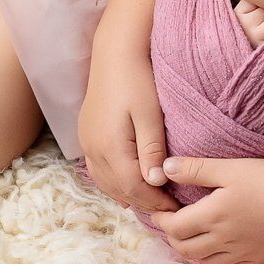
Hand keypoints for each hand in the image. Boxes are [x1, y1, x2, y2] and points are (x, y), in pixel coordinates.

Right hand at [77, 48, 180, 216]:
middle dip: (144, 203)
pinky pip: (98, 171)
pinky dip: (114, 183)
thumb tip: (156, 182)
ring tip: (152, 202)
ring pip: (106, 183)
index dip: (155, 202)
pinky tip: (127, 186)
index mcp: (109, 146)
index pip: (133, 188)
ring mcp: (86, 142)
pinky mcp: (86, 135)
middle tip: (169, 211)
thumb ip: (152, 150)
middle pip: (119, 189)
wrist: (114, 52)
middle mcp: (93, 149)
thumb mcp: (150, 114)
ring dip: (128, 195)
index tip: (176, 209)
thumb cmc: (137, 79)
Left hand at [146, 155, 263, 263]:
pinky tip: (220, 250)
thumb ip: (196, 169)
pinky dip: (217, 260)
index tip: (158, 212)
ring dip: (192, 250)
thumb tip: (164, 169)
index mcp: (212, 217)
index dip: (162, 221)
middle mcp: (223, 241)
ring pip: (206, 261)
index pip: (175, 227)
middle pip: (186, 249)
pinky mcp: (259, 260)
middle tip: (171, 224)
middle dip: (173, 237)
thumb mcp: (230, 169)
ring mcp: (241, 253)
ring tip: (191, 237)